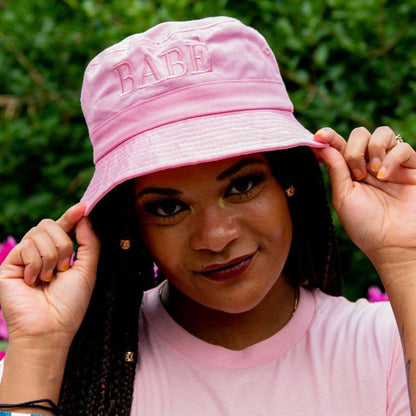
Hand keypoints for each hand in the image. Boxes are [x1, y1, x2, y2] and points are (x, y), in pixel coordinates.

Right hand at [0, 203, 99, 347]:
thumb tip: (84, 216)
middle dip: (63, 244)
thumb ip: (88, 242)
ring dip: (51, 257)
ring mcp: (23, 258)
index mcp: (58, 254)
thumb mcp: (87, 269)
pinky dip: (36, 264)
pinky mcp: (9, 265)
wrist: (50, 327)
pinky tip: (33, 282)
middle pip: (50, 224)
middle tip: (62, 269)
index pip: (63, 227)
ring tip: (48, 278)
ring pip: (39, 232)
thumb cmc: (70, 303)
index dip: (72, 215)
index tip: (83, 207)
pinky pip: (26, 246)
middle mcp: (40, 253)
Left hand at [313, 126, 415, 273]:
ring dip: (373, 149)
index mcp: (350, 172)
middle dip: (354, 149)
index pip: (339, 146)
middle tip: (357, 173)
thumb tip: (322, 146)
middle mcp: (369, 165)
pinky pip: (403, 147)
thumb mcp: (343, 197)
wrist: (394, 245)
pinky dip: (392, 157)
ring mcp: (391, 164)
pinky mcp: (412, 168)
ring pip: (382, 133)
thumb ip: (336, 170)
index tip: (318, 136)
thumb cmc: (365, 226)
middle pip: (360, 134)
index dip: (328, 137)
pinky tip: (386, 175)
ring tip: (373, 173)